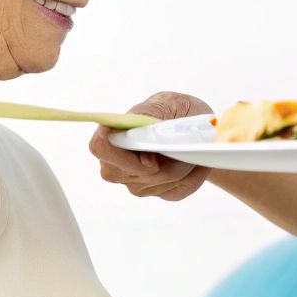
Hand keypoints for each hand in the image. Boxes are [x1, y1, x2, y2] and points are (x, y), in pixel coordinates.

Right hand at [88, 91, 212, 201]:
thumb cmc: (177, 110)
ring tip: (191, 148)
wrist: (196, 127)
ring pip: (159, 183)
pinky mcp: (156, 192)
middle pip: (134, 175)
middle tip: (185, 146)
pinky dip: (193, 176)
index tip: (149, 157)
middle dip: (166, 164)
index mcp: (114, 132)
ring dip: (183, 167)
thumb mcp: (170, 103)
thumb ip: (155, 116)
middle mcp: (117, 161)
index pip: (100, 147)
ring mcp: (135, 181)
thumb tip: (147, 138)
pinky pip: (176, 190)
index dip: (121, 156)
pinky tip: (195, 162)